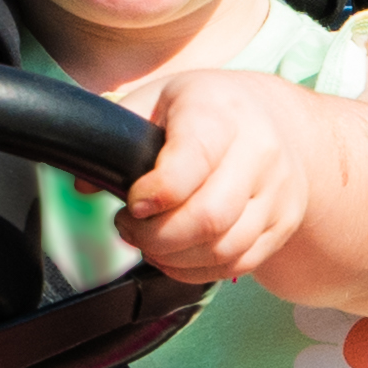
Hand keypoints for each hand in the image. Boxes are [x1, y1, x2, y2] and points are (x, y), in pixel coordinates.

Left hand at [108, 64, 329, 285]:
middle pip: (209, 217)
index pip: (194, 160)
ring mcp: (278, 192)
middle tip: (129, 227)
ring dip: (173, 258)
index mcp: (222, 112)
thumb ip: (119, 132)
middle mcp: (260, 152)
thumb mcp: (160, 98)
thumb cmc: (209, 109)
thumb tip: (83, 184)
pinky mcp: (283, 224)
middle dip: (155, 237)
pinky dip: (196, 270)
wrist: (278, 119)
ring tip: (148, 241)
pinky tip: (175, 254)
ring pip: (224, 249)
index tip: (131, 203)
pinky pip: (237, 264)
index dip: (156, 192)